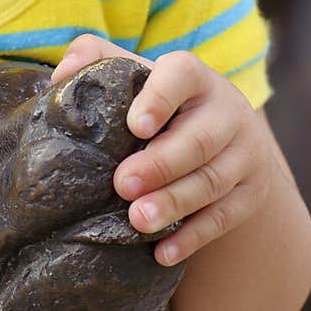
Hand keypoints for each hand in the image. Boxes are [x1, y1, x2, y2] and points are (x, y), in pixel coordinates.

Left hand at [51, 34, 270, 266]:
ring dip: (175, 203)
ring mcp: (244, 154)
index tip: (134, 126)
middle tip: (121, 185)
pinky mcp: (250, 192)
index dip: (159, 99)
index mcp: (194, 77)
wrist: (220, 135)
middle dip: (160, 165)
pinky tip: (163, 252)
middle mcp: (227, 112)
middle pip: (198, 140)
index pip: (181, 77)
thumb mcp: (134, 75)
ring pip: (212, 182)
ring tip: (138, 220)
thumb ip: (96, 58)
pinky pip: (224, 218)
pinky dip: (194, 237)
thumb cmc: (158, 102)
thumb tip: (61, 75)